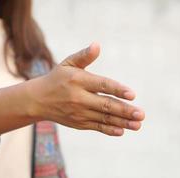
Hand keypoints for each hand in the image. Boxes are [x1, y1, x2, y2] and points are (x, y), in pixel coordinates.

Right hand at [26, 43, 144, 135]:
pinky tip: (122, 131)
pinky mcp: (79, 123)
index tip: (132, 95)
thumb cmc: (57, 78)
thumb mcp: (67, 63)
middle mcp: (79, 98)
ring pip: (104, 118)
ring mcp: (79, 113)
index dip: (117, 90)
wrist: (38, 100)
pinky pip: (96, 127)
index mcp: (78, 80)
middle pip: (105, 105)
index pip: (102, 85)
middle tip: (141, 114)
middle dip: (125, 110)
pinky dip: (109, 130)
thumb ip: (83, 56)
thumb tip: (97, 44)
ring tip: (138, 124)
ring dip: (122, 122)